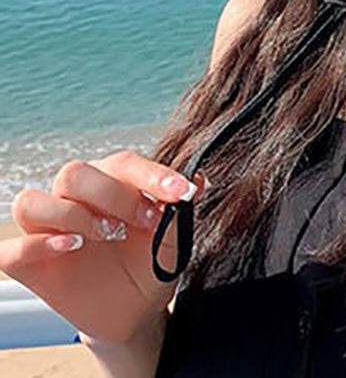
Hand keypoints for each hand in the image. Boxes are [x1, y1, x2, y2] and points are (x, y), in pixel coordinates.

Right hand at [1, 150, 207, 343]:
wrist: (135, 311)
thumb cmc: (150, 264)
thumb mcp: (171, 241)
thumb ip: (179, 210)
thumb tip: (198, 178)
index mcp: (111, 182)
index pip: (123, 163)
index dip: (151, 174)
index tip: (180, 191)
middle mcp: (75, 198)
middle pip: (74, 173)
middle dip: (113, 194)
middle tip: (144, 220)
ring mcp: (48, 229)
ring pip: (32, 201)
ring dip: (70, 214)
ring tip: (105, 234)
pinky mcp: (27, 263)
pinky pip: (11, 248)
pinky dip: (36, 244)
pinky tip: (71, 247)